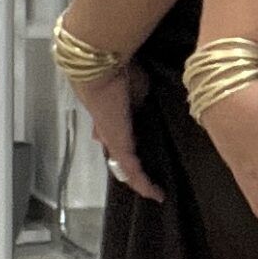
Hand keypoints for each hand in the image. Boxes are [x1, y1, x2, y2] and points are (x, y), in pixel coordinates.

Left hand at [76, 64, 162, 201]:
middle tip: (147, 181)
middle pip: (118, 155)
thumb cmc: (119, 70)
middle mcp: (107, 130)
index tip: (139, 154)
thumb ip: (139, 101)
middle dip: (131, 169)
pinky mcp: (118, 146)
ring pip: (124, 166)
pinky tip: (156, 194)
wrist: (101, 64)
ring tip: (155, 193)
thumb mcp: (137, 87)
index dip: (127, 147)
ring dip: (138, 181)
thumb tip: (142, 110)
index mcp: (111, 115)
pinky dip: (143, 183)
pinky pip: (131, 170)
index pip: (117, 137)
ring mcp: (111, 139)